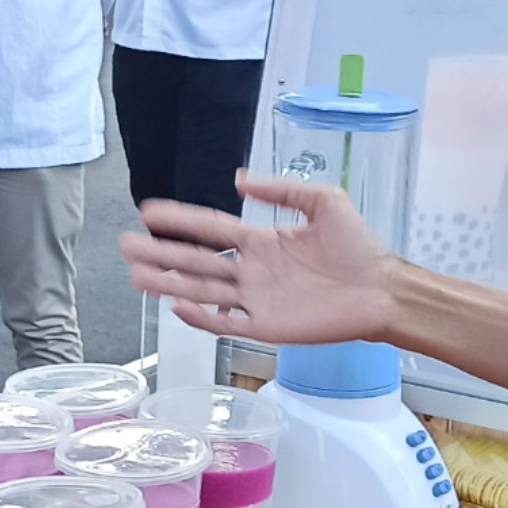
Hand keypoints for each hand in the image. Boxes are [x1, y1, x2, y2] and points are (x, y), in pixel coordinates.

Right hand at [118, 173, 400, 344]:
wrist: (383, 289)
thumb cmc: (358, 247)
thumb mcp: (324, 201)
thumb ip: (282, 189)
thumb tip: (238, 181)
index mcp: (261, 241)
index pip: (210, 229)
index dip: (179, 220)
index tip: (147, 211)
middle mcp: (252, 271)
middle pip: (196, 261)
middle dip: (160, 253)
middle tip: (125, 246)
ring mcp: (256, 299)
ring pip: (202, 290)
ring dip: (168, 283)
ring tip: (135, 275)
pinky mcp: (267, 326)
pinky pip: (226, 322)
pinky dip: (201, 317)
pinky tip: (177, 306)